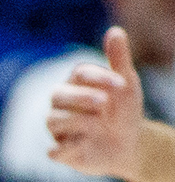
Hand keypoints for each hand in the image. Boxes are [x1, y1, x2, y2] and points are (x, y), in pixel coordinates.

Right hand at [48, 27, 144, 181]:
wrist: (128, 146)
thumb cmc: (124, 111)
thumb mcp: (126, 85)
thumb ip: (119, 59)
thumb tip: (115, 30)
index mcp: (76, 84)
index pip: (79, 74)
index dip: (99, 77)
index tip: (121, 84)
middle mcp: (61, 104)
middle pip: (58, 95)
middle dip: (81, 98)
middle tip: (104, 102)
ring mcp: (58, 128)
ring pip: (54, 120)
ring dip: (79, 122)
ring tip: (101, 127)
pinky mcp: (60, 151)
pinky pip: (54, 150)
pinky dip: (67, 149)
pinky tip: (85, 144)